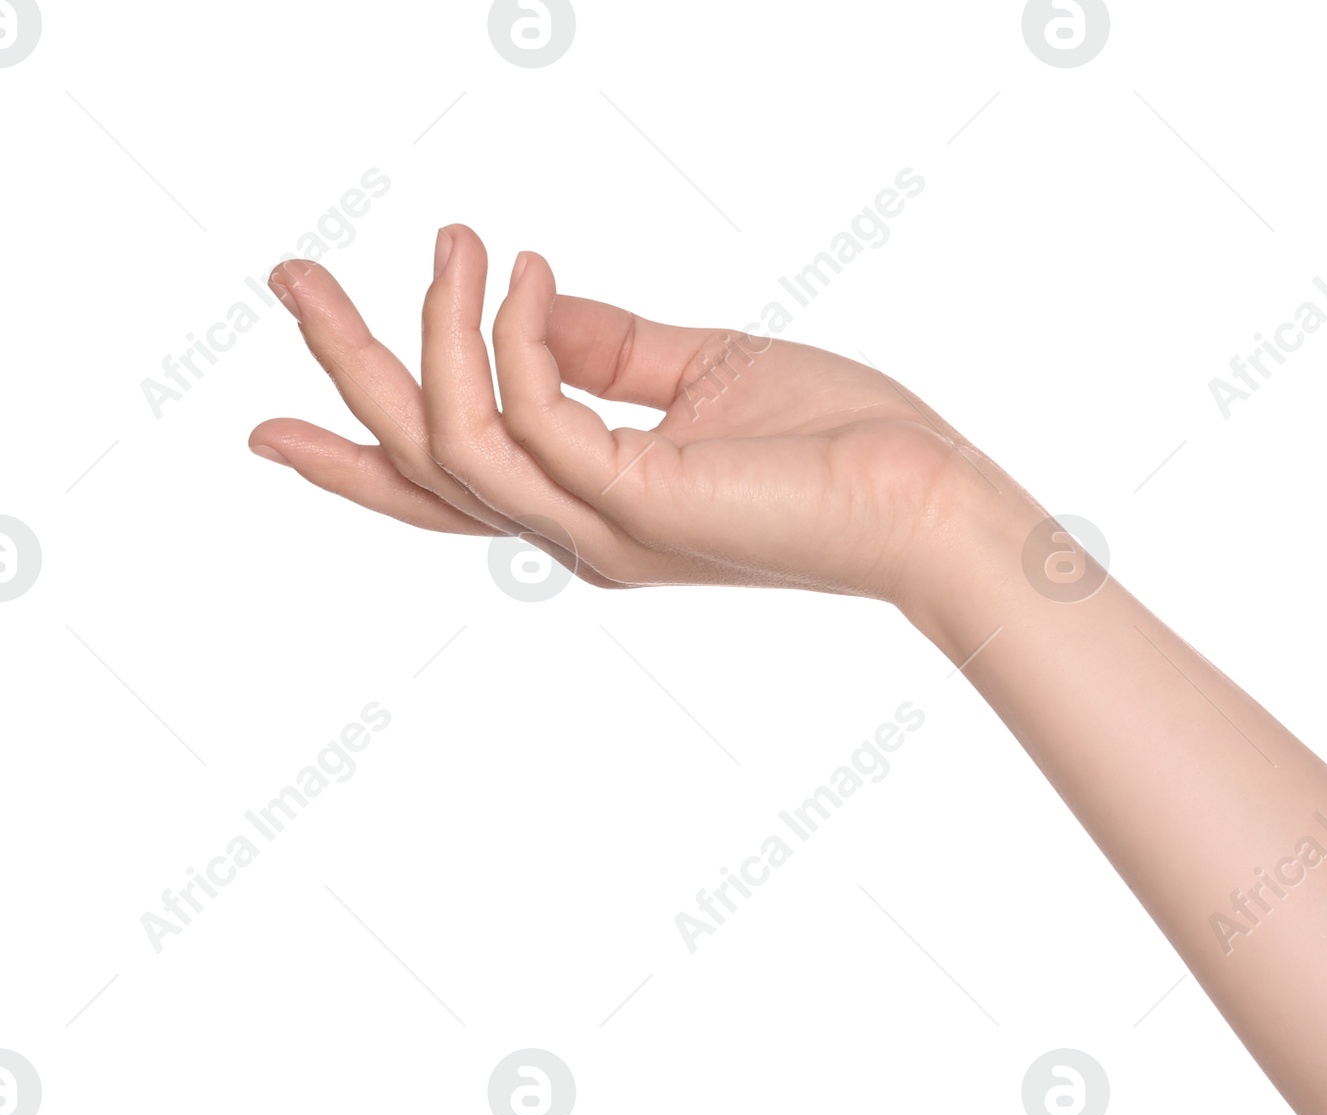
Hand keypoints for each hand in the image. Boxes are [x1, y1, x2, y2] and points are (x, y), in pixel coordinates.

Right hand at [249, 225, 1024, 607]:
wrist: (921, 498)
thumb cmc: (830, 442)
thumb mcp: (698, 375)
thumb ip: (607, 348)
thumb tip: (530, 296)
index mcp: (589, 510)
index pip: (452, 490)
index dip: (358, 454)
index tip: (276, 418)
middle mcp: (578, 534)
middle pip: (420, 466)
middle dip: (346, 371)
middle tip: (291, 276)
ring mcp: (599, 528)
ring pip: (450, 442)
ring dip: (423, 333)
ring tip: (443, 239)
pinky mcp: (634, 502)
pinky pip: (530, 413)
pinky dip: (513, 334)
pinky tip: (526, 270)